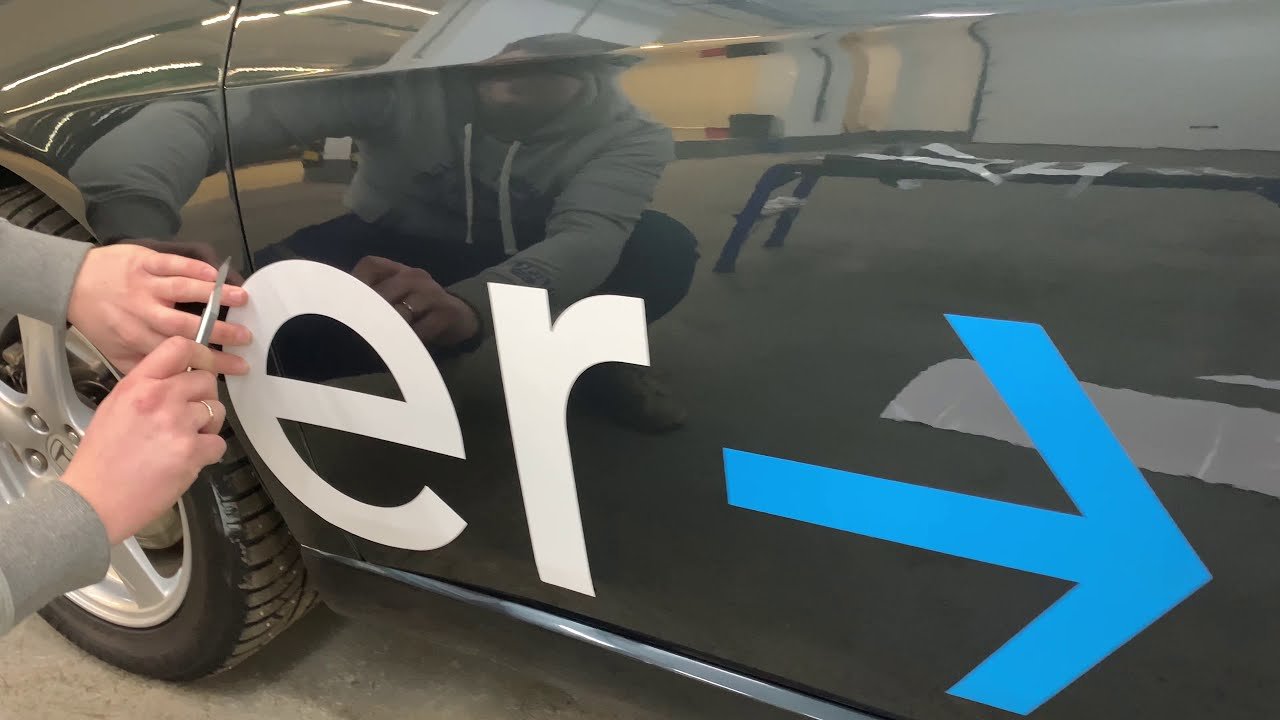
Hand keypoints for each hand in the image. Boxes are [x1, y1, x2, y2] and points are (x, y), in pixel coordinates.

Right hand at [61, 338, 235, 543]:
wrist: (94, 500)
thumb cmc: (101, 460)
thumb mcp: (114, 408)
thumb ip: (146, 388)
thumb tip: (177, 380)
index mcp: (137, 385)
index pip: (178, 347)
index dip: (199, 353)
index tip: (202, 365)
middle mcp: (159, 398)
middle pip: (206, 380)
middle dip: (204, 396)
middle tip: (190, 415)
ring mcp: (178, 424)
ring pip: (217, 410)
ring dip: (208, 425)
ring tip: (184, 440)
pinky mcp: (192, 451)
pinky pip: (219, 443)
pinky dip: (208, 452)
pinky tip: (187, 460)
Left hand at [67, 245, 250, 373]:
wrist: (70, 282)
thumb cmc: (98, 318)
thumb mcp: (113, 350)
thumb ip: (144, 365)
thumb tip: (179, 378)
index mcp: (136, 338)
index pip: (180, 353)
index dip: (211, 361)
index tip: (238, 365)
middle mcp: (142, 312)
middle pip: (185, 325)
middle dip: (219, 331)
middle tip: (246, 336)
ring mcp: (144, 284)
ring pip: (183, 290)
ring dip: (214, 294)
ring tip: (243, 298)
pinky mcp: (144, 261)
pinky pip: (172, 264)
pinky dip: (194, 268)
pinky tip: (215, 273)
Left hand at [353, 256, 479, 346]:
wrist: (461, 317)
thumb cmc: (421, 309)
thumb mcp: (398, 298)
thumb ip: (375, 299)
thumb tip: (341, 318)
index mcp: (399, 270)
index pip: (371, 266)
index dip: (354, 284)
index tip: (342, 306)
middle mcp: (415, 276)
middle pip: (382, 292)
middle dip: (366, 315)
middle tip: (352, 335)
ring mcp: (432, 293)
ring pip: (401, 312)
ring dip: (386, 332)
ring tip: (373, 347)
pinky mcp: (446, 312)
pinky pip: (421, 330)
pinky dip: (407, 342)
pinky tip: (398, 352)